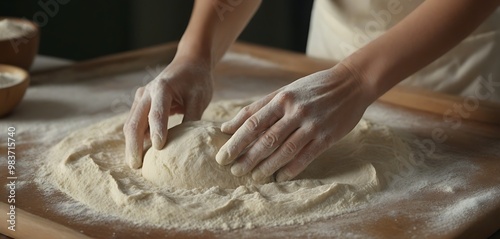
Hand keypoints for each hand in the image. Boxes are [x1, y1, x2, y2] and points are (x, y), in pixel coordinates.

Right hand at [124, 57, 212, 168]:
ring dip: (132, 144)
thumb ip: (192, 118)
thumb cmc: (197, 80)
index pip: (157, 113)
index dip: (158, 131)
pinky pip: (135, 123)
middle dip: (134, 145)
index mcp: (162, 88)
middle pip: (134, 122)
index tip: (159, 149)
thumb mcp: (200, 97)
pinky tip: (141, 154)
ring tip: (136, 164)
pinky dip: (136, 138)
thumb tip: (188, 144)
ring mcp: (141, 98)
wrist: (189, 63)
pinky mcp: (141, 104)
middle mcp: (146, 93)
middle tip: (136, 166)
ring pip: (131, 124)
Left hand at [215, 63, 373, 181]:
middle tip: (234, 171)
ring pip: (285, 150)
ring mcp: (312, 125)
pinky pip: (306, 157)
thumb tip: (227, 126)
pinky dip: (291, 169)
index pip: (252, 123)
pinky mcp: (327, 137)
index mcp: (282, 98)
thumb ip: (257, 108)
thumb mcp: (284, 91)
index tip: (222, 156)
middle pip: (266, 139)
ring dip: (267, 166)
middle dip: (247, 158)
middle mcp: (296, 112)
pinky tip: (280, 177)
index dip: (235, 141)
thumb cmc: (312, 88)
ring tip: (253, 177)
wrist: (351, 84)